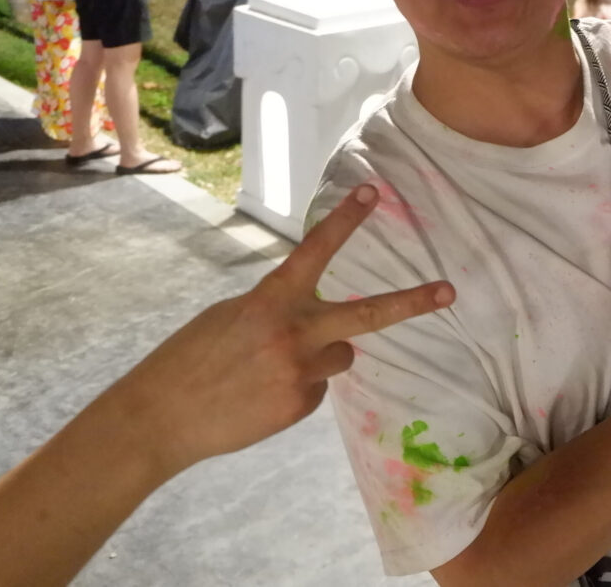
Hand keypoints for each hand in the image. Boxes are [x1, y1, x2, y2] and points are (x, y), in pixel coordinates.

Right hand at [110, 185, 453, 477]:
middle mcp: (294, 334)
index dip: (345, 221)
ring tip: (271, 370)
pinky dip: (297, 388)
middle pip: (367, 314)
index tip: (373, 193)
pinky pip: (317, 388)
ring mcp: (301, 373)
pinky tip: (261, 396)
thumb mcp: (231, 317)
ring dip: (321, 357)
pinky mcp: (299, 406)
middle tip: (449, 292)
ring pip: (342, 356)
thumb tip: (310, 319)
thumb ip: (277, 310)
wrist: (162, 417)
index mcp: (271, 301)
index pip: (315, 251)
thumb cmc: (192, 358)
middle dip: (412, 303)